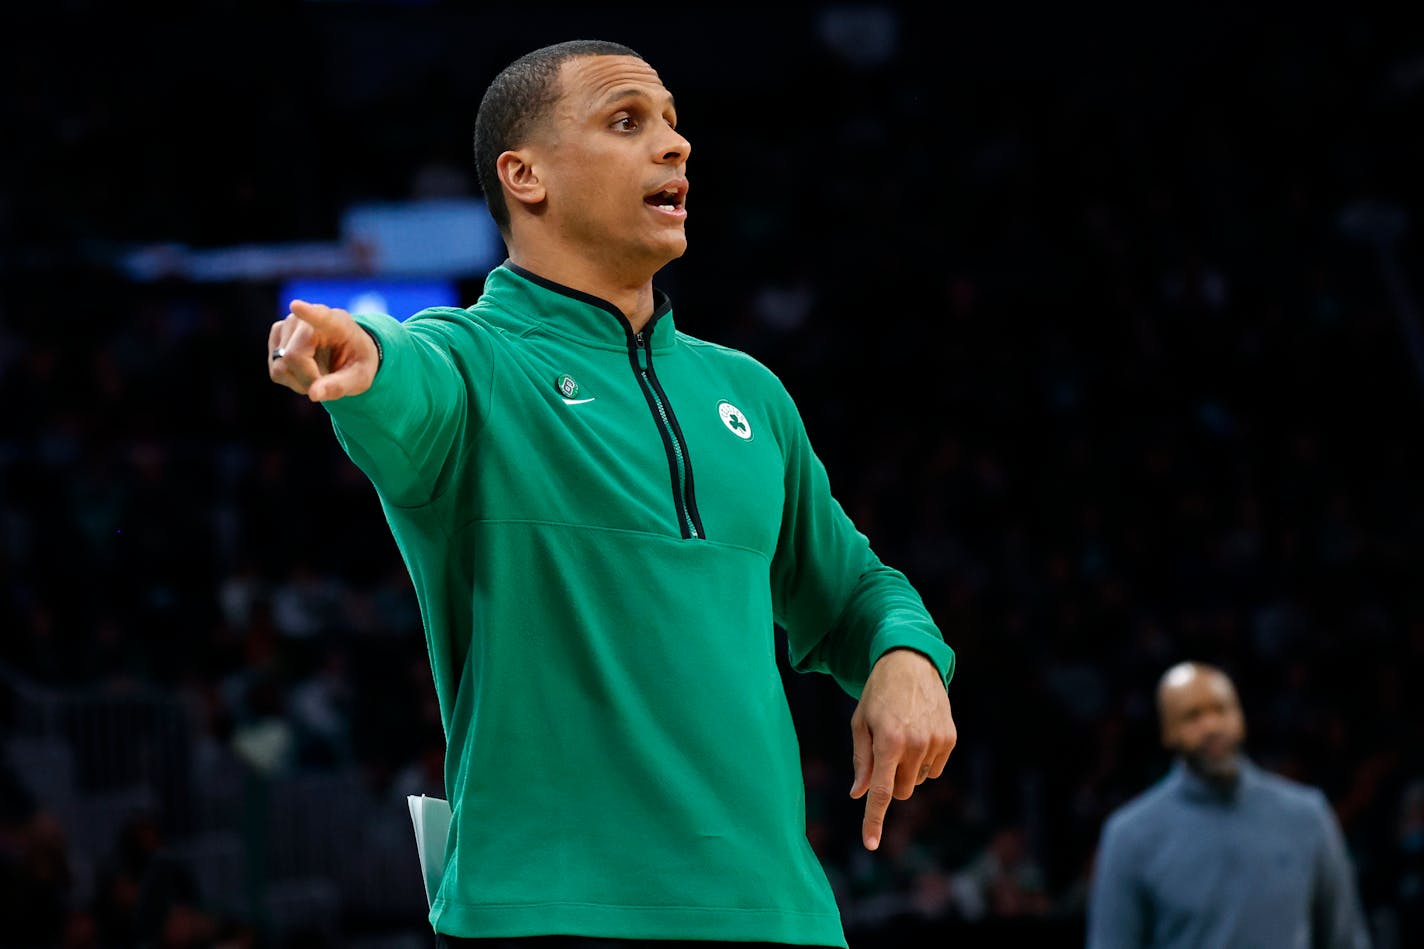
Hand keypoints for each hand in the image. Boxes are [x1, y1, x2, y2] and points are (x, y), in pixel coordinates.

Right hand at [268, 299, 378, 401]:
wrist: (348, 353)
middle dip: (308, 379)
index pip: (320, 317)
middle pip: (293, 357)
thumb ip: (339, 386)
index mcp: (337, 323)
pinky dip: (291, 380)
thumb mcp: (360, 378)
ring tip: (319, 374)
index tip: (296, 306)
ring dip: (300, 381)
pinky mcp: (276, 335)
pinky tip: (306, 371)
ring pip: (281, 367)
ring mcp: (287, 324)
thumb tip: (314, 394)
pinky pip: (276, 371)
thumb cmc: (356, 363)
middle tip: (328, 382)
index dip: (307, 313)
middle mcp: (307, 318)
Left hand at [849, 648, 956, 850]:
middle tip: (883, 755)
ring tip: (902, 736)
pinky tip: (918, 735)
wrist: (910, 663)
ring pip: (918, 780)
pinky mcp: (949, 739)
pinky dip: (924, 761)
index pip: (880, 791)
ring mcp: (935, 742)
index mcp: (888, 741)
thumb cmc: (878, 694)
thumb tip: (859, 794)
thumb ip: (861, 761)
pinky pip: (934, 769)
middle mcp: (915, 744)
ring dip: (907, 770)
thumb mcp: (860, 724)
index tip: (871, 844)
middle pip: (900, 791)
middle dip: (889, 782)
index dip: (874, 820)